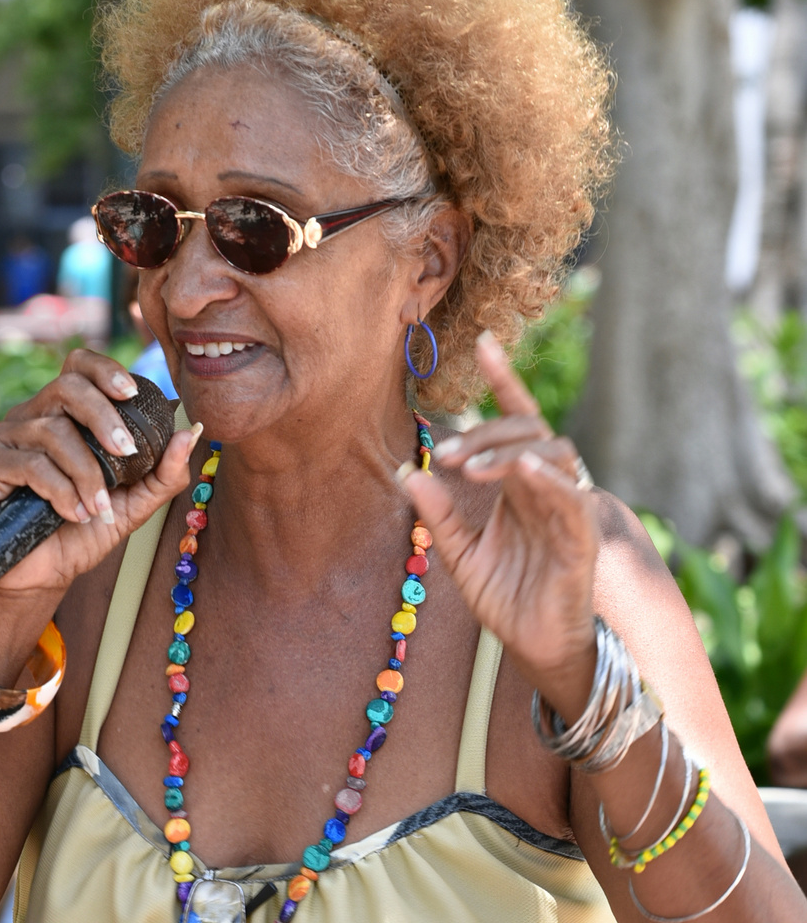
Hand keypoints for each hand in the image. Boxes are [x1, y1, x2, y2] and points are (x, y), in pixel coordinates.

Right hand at [0, 348, 200, 595]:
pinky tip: (75, 513)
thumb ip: (165, 470)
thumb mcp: (135, 502)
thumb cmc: (86, 530)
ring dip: (86, 473)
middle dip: (104, 417)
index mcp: (64, 414)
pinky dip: (61, 490)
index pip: (79, 366)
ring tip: (98, 506)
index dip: (104, 369)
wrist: (45, 573)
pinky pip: (30, 464)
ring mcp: (5, 437)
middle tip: (127, 452)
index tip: (132, 393)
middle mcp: (32, 416)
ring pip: (53, 431)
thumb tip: (193, 431)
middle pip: (67, 387)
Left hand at [399, 332, 597, 716]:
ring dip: (510, 451)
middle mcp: (545, 487)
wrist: (535, 646)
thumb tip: (406, 474)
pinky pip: (572, 498)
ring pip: (554, 453)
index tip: (485, 343)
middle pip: (528, 432)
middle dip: (486, 434)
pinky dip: (548, 479)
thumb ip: (438, 516)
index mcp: (518, 484)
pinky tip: (522, 472)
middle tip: (445, 456)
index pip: (516, 421)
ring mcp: (567, 508)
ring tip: (469, 467)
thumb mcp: (460, 554)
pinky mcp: (582, 537)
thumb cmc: (505, 596)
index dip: (504, 380)